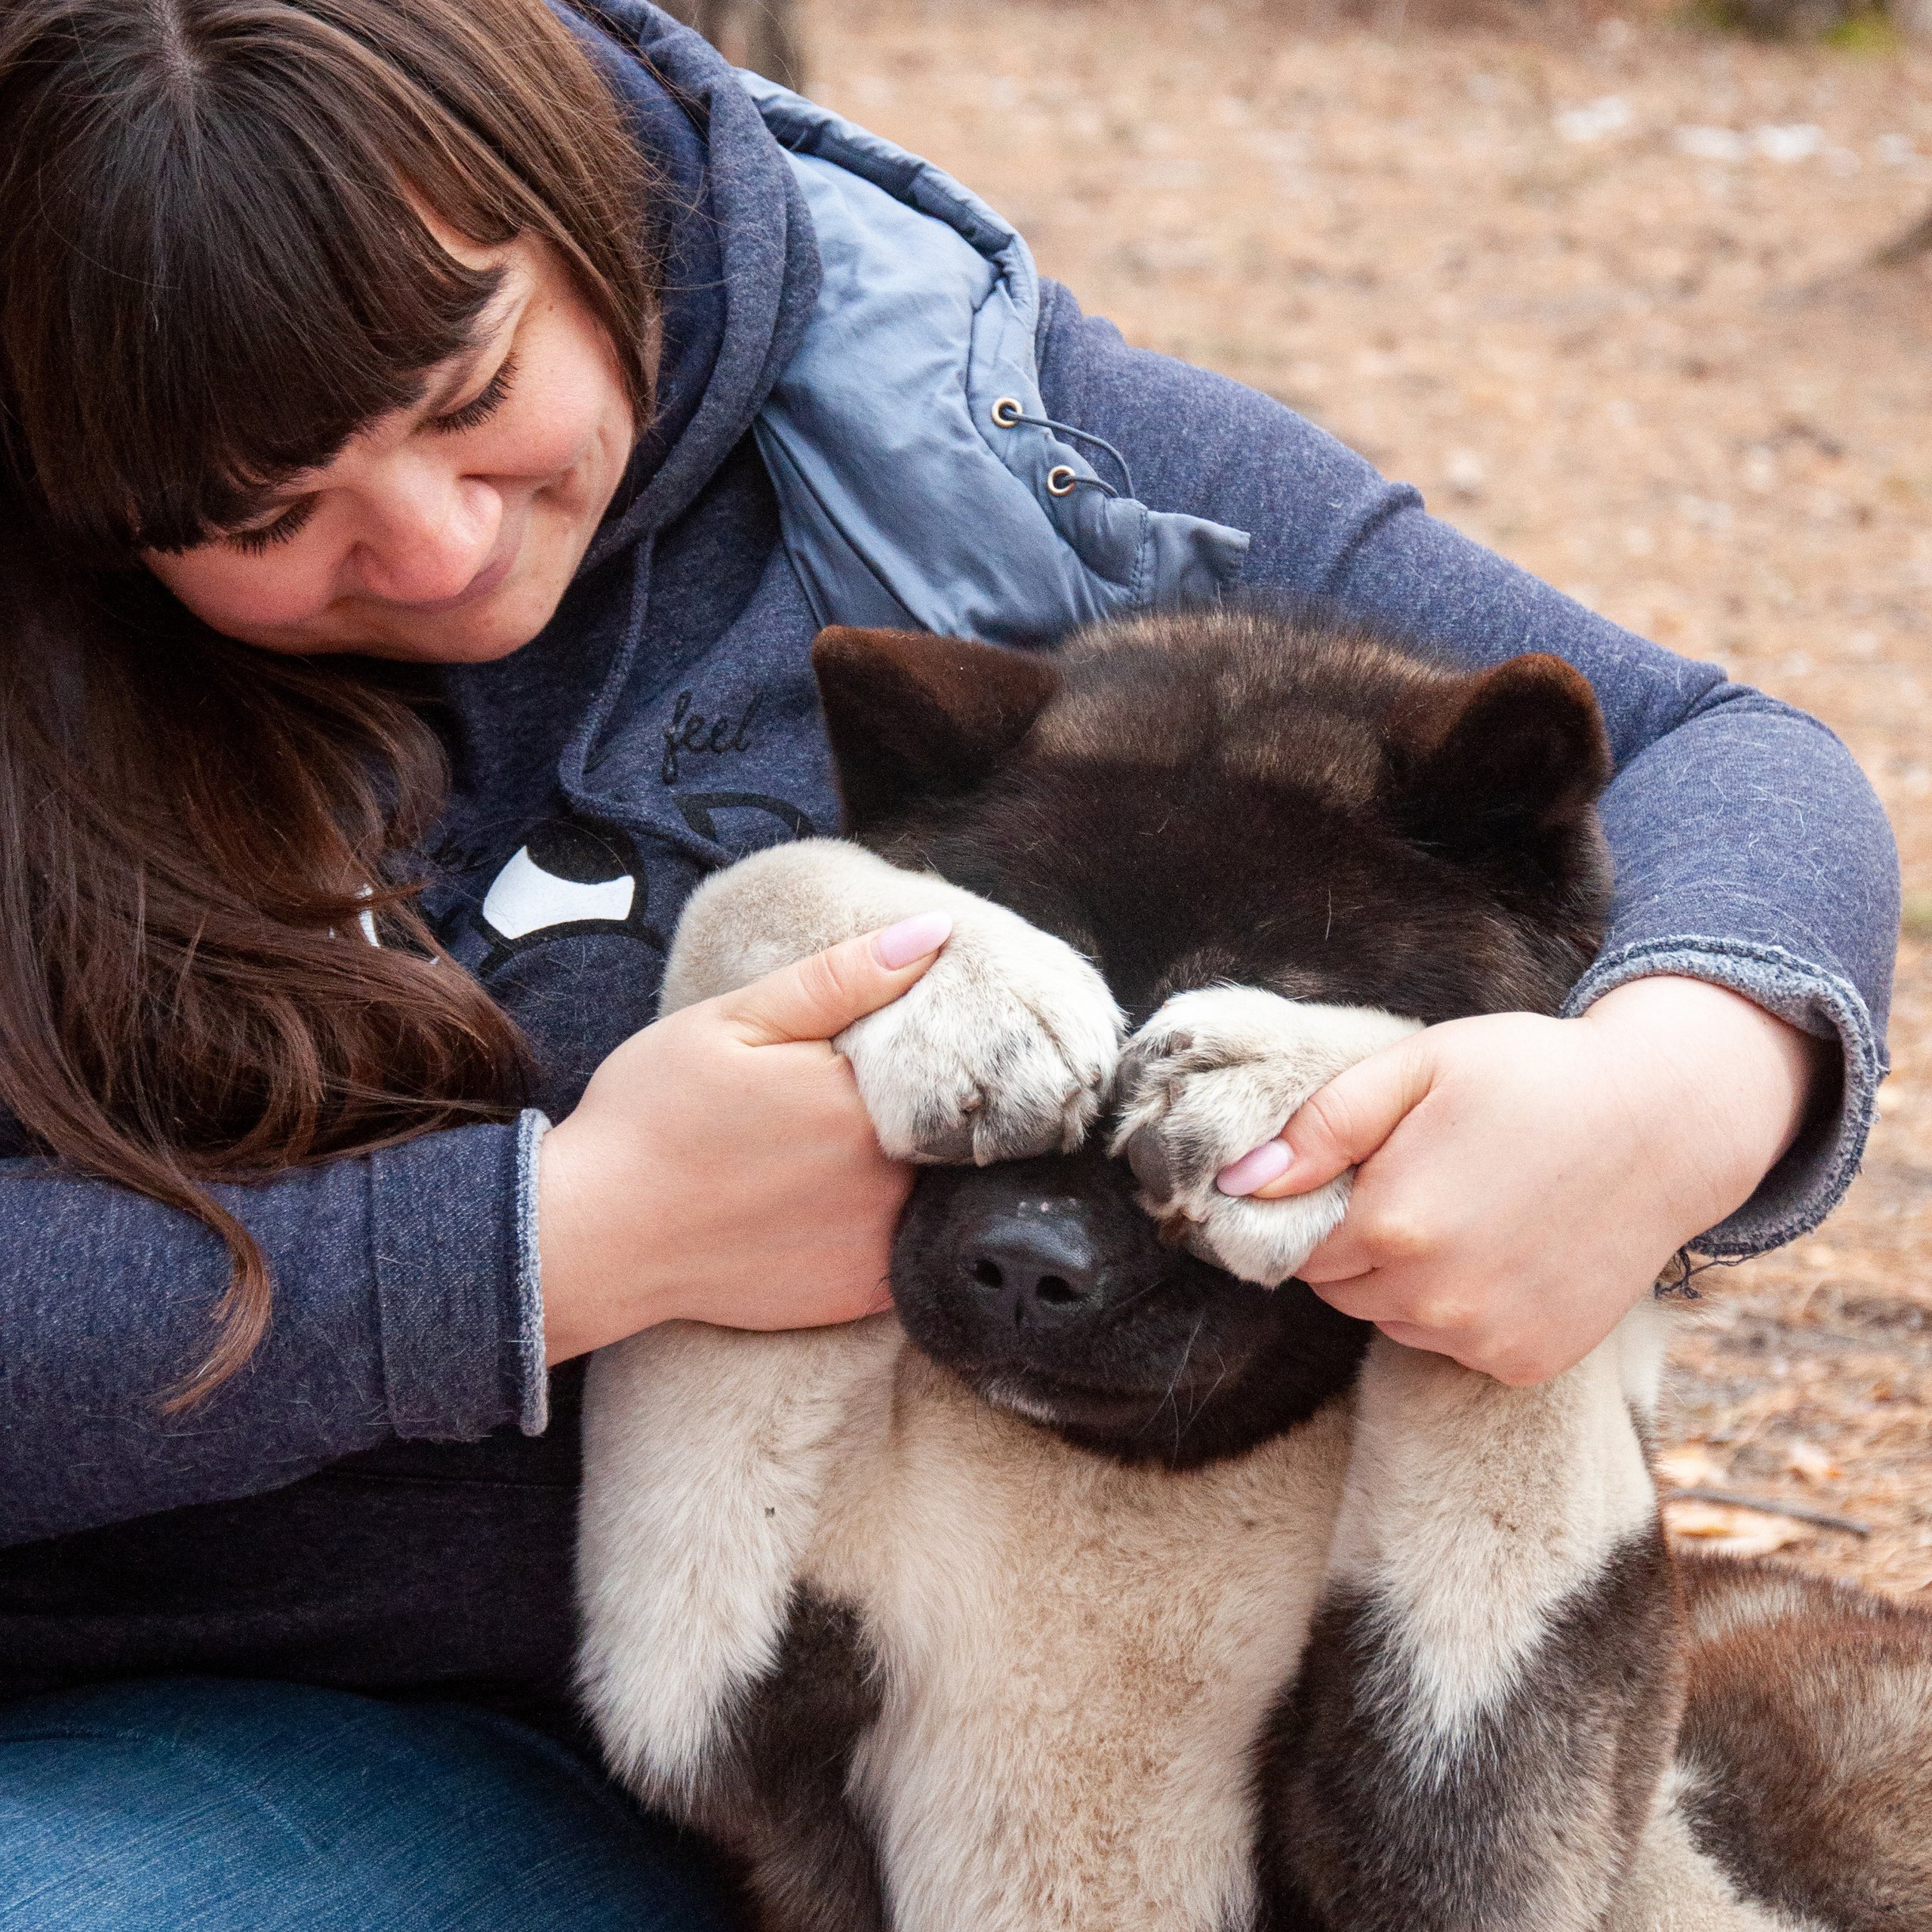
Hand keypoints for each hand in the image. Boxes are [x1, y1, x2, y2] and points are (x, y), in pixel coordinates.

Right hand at [537, 912, 952, 1362]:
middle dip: (905, 1102)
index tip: (854, 1046)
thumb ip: (840, 979)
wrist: (592, 1238)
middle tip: (823, 1101)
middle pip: (940, 1123)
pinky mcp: (863, 1294)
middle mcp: (890, 1179)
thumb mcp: (732, 1022)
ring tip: (816, 1152)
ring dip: (901, 1163)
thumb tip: (935, 933)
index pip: (939, 1053)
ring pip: (931, 1184)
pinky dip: (881, 1222)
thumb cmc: (650, 1118)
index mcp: (862, 1102)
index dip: (908, 1039)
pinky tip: (819, 1206)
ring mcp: (881, 1245)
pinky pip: (907, 1247)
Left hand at [1216, 977, 1830, 1383]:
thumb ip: (1319, 1128)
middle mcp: (1433, 1300)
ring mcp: (1484, 1339)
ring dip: (1409, 1279)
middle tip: (1424, 1180)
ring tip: (1471, 1209)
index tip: (1363, 1171)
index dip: (1318, 1207)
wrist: (1669, 1120)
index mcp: (1390, 1225)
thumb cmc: (1534, 1077)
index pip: (1295, 1246)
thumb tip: (1237, 1186)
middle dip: (1360, 1242)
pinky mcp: (1528, 1363)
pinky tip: (1508, 1250)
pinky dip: (1465, 1309)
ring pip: (1394, 1321)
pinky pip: (1456, 1346)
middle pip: (1341, 1288)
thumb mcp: (1416, 1067)